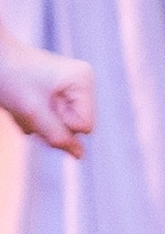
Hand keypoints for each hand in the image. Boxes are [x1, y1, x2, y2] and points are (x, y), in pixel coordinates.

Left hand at [0, 37, 94, 157]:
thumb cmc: (10, 78)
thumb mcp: (33, 113)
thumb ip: (58, 136)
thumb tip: (81, 155)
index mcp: (83, 81)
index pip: (84, 127)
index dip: (59, 127)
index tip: (39, 110)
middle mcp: (82, 82)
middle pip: (73, 126)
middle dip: (48, 125)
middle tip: (28, 108)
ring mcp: (70, 87)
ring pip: (61, 124)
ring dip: (38, 122)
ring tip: (22, 103)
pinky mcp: (57, 91)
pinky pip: (52, 118)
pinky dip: (34, 117)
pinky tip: (22, 103)